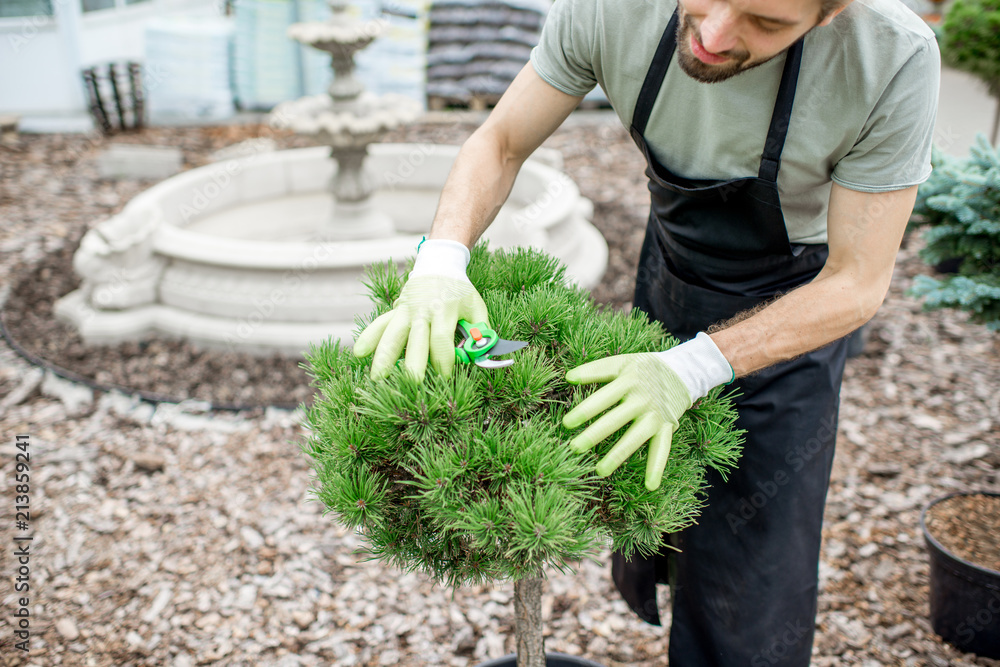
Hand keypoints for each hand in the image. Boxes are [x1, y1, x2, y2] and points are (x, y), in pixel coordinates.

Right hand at [353, 240, 488, 380]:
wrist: (439, 265)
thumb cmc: (460, 291)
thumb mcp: (476, 306)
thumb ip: (480, 329)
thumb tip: (480, 354)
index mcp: (445, 309)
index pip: (441, 337)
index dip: (443, 359)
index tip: (444, 376)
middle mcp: (423, 310)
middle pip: (414, 338)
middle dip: (413, 362)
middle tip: (411, 383)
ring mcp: (406, 310)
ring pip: (392, 333)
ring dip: (384, 355)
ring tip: (377, 377)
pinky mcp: (396, 310)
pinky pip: (380, 324)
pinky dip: (369, 337)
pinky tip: (359, 353)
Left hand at [562, 333, 732, 490]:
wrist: (682, 371)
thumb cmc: (643, 368)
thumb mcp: (622, 362)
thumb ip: (596, 369)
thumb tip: (567, 377)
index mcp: (628, 381)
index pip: (602, 397)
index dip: (585, 410)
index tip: (567, 424)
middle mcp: (641, 399)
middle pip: (615, 419)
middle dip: (595, 434)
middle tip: (575, 448)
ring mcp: (654, 414)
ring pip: (635, 437)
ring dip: (618, 454)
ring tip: (600, 470)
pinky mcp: (666, 426)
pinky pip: (662, 449)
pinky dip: (657, 467)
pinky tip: (650, 486)